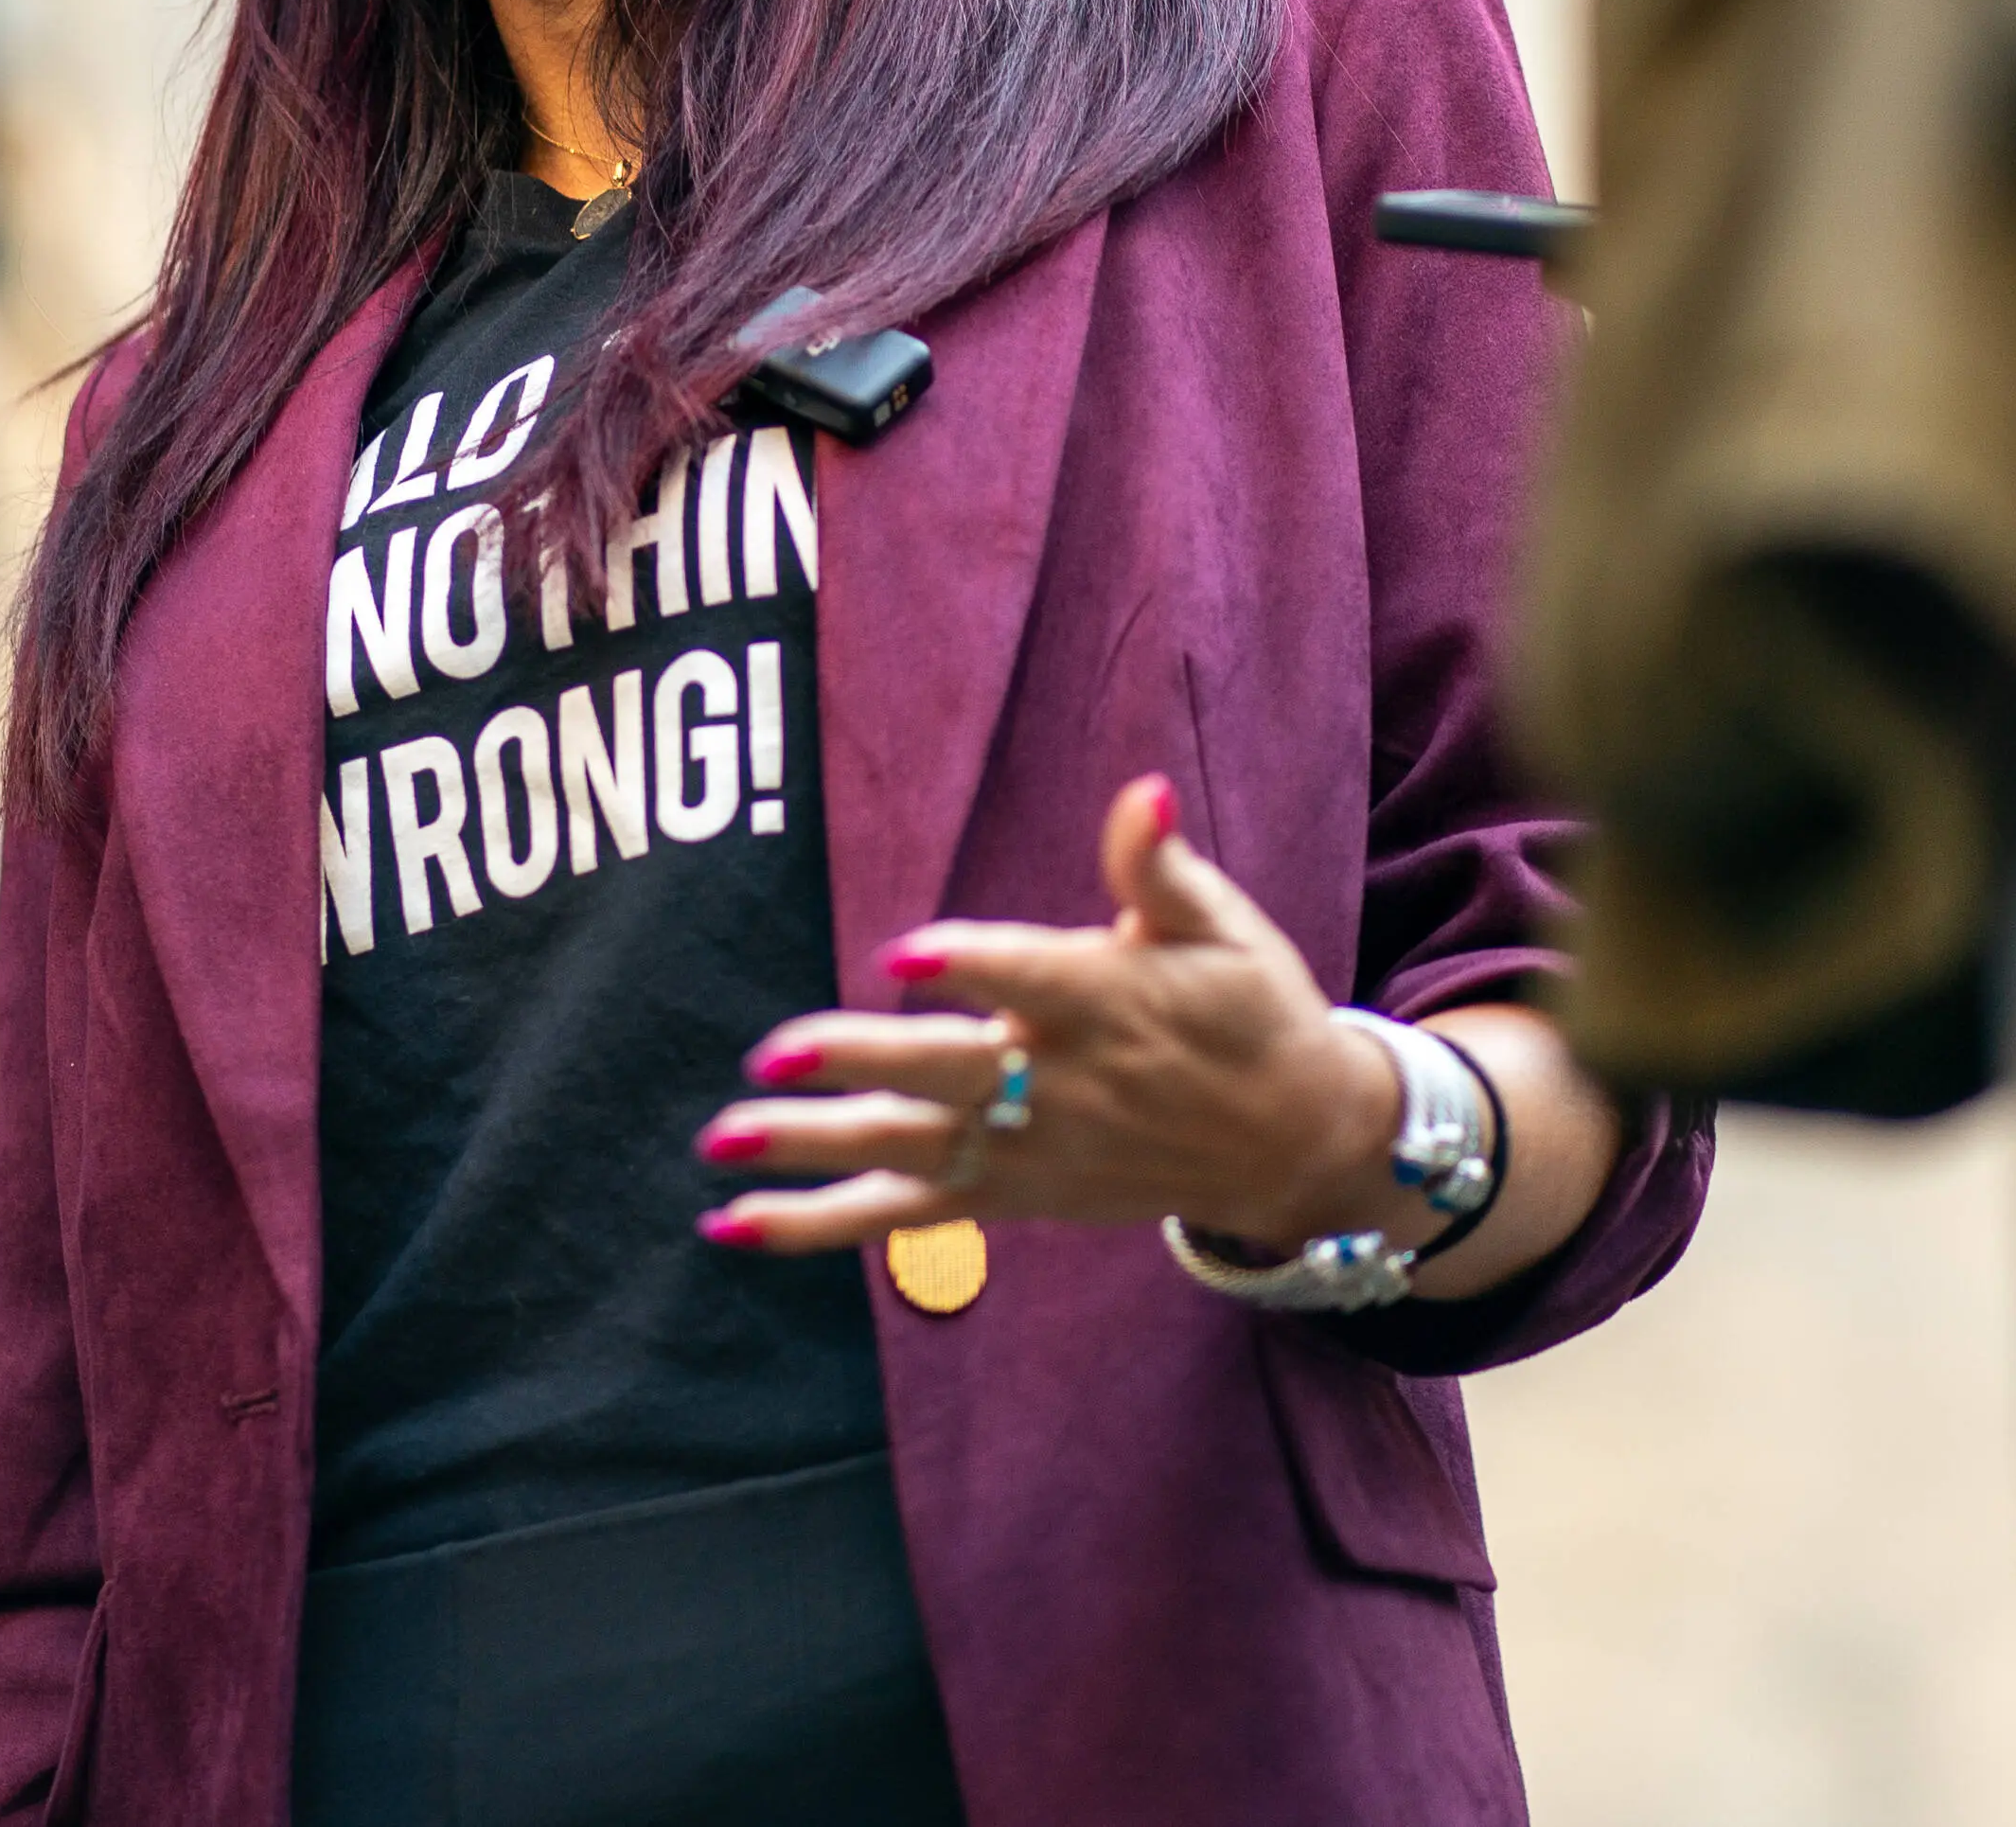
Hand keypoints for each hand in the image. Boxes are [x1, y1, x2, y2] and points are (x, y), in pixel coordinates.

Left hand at [694, 774, 1403, 1254]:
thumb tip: (1144, 791)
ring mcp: (1030, 1151)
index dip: (970, 967)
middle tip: (773, 1057)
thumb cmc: (1248, 1012)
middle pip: (948, 1075)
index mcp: (1109, 1002)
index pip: (1029, 981)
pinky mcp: (1009, 1197)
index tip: (906, 953)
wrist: (1293, 1141)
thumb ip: (1158, 869)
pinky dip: (819, 1224)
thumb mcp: (1221, 931)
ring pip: (910, 1151)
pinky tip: (733, 1224)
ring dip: (812, 1148)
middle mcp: (1061, 1085)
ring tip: (722, 1138)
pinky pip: (903, 1214)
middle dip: (859, 1065)